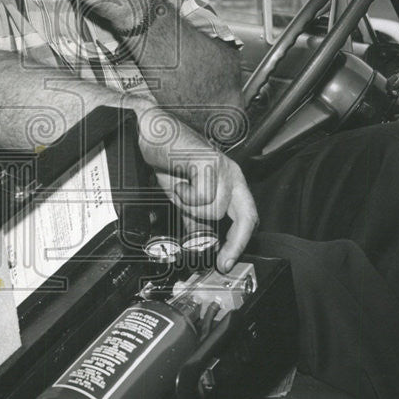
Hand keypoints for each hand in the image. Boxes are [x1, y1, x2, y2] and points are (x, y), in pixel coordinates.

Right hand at [135, 108, 258, 272]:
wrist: (150, 134)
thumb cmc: (166, 158)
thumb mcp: (183, 197)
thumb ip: (195, 220)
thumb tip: (203, 244)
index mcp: (230, 182)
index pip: (247, 217)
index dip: (239, 243)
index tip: (226, 263)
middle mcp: (231, 174)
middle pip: (246, 217)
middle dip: (234, 241)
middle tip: (222, 260)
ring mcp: (222, 167)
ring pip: (216, 210)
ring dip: (192, 208)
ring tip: (180, 192)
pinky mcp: (209, 162)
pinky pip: (201, 196)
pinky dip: (184, 195)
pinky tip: (178, 181)